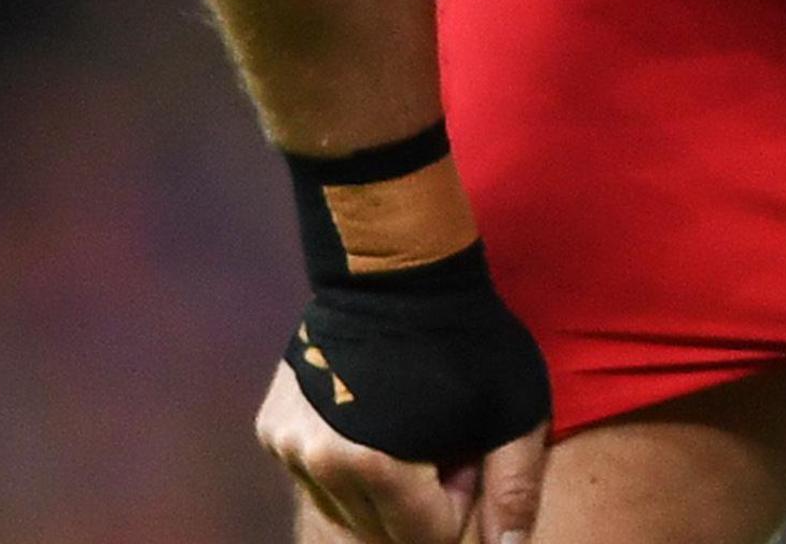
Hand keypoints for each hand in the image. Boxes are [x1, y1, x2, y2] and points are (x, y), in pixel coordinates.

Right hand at [259, 356, 546, 543]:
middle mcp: (317, 460)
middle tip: (439, 438)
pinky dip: (350, 462)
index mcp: (371, 463)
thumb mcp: (512, 416)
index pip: (423, 536)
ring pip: (347, 507)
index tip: (464, 454)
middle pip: (381, 528)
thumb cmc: (465, 340)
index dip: (457, 500)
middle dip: (419, 498)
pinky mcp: (272, 425)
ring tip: (409, 425)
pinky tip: (375, 414)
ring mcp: (287, 444)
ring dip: (383, 484)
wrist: (396, 268)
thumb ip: (514, 493)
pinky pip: (319, 475)